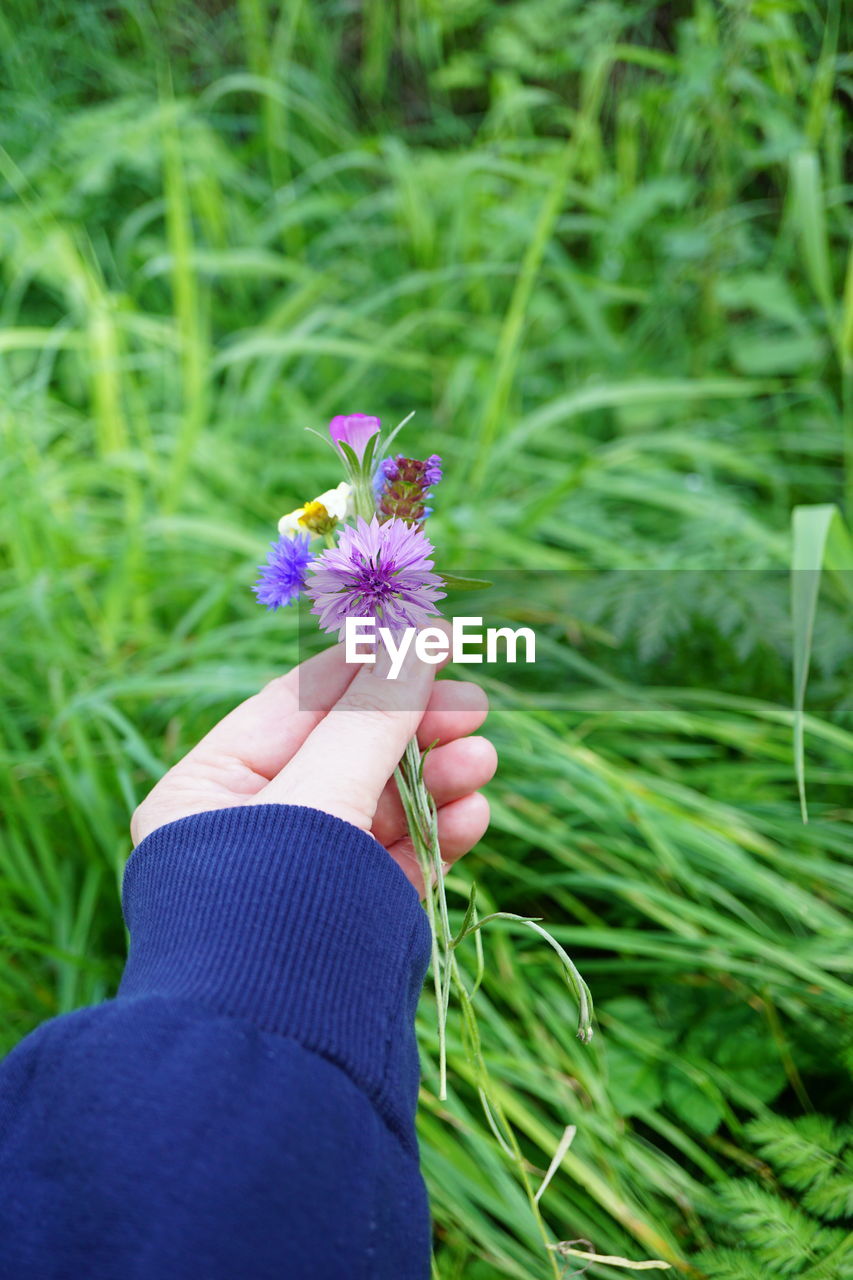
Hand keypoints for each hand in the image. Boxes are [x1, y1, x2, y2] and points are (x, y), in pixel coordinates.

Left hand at [131, 626, 495, 893]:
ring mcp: (303, 875)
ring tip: (483, 762)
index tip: (433, 637)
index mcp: (210, 790)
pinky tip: (474, 814)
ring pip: (380, 803)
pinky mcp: (349, 916)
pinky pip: (396, 856)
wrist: (279, 1055)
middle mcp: (251, 828)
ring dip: (435, 778)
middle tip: (475, 705)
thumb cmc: (277, 905)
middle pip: (346, 751)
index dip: (367, 666)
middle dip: (413, 727)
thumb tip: (417, 638)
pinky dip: (437, 832)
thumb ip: (374, 715)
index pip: (297, 705)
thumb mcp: (325, 791)